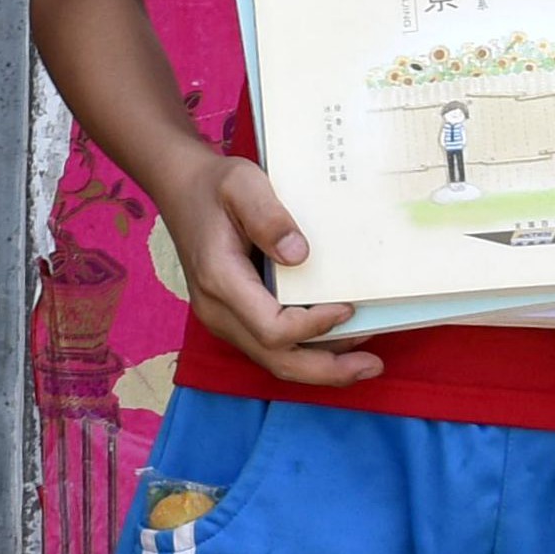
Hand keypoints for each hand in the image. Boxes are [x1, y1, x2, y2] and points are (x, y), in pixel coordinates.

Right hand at [165, 149, 378, 388]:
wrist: (182, 189)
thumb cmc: (215, 185)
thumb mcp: (243, 183)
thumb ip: (268, 216)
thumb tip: (299, 254)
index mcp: (220, 280)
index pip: (271, 328)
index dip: (314, 326)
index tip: (348, 307)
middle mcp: (217, 310)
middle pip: (276, 359)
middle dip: (326, 369)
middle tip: (372, 365)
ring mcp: (223, 319)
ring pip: (274, 360)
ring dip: (321, 366)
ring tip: (365, 361)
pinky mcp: (233, 318)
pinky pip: (270, 347)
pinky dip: (306, 351)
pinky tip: (337, 343)